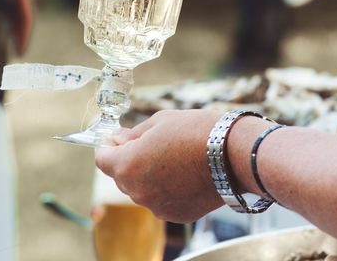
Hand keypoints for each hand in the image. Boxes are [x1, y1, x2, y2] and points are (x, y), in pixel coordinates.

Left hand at [95, 110, 224, 222]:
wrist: (233, 154)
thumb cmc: (196, 131)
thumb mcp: (160, 121)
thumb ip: (133, 134)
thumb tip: (118, 139)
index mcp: (128, 166)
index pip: (102, 160)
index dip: (107, 147)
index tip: (114, 139)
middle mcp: (138, 192)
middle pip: (122, 176)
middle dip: (130, 160)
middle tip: (149, 143)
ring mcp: (158, 206)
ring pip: (143, 189)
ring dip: (149, 175)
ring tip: (173, 157)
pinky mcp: (177, 214)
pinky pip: (162, 200)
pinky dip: (167, 188)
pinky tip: (185, 173)